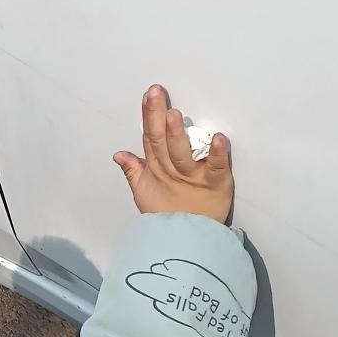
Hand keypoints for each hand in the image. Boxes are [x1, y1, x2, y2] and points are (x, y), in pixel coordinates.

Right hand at [113, 85, 233, 222]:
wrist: (187, 242)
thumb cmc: (168, 215)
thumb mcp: (145, 193)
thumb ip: (133, 171)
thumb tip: (118, 154)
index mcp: (157, 169)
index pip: (150, 138)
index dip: (148, 117)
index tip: (148, 96)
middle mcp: (173, 170)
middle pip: (161, 140)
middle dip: (157, 116)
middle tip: (156, 93)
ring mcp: (193, 177)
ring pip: (181, 153)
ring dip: (177, 134)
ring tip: (175, 115)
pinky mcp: (216, 184)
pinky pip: (216, 166)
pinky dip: (217, 153)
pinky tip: (219, 138)